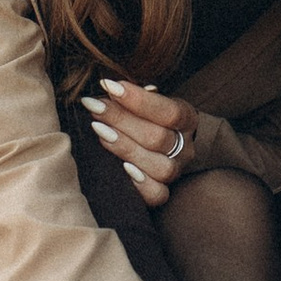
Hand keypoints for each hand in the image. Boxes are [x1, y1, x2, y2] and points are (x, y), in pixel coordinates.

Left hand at [78, 74, 203, 210]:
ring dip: (125, 147)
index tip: (110, 86)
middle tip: (94, 106)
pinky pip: (157, 194)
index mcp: (187, 119)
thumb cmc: (147, 117)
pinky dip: (140, 183)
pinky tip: (121, 167)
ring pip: (160, 167)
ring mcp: (176, 171)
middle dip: (122, 120)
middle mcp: (186, 147)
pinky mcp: (164, 192)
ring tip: (99, 131)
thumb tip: (109, 88)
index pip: (169, 111)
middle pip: (158, 138)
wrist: (161, 144)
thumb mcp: (147, 102)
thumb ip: (132, 96)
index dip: (139, 99)